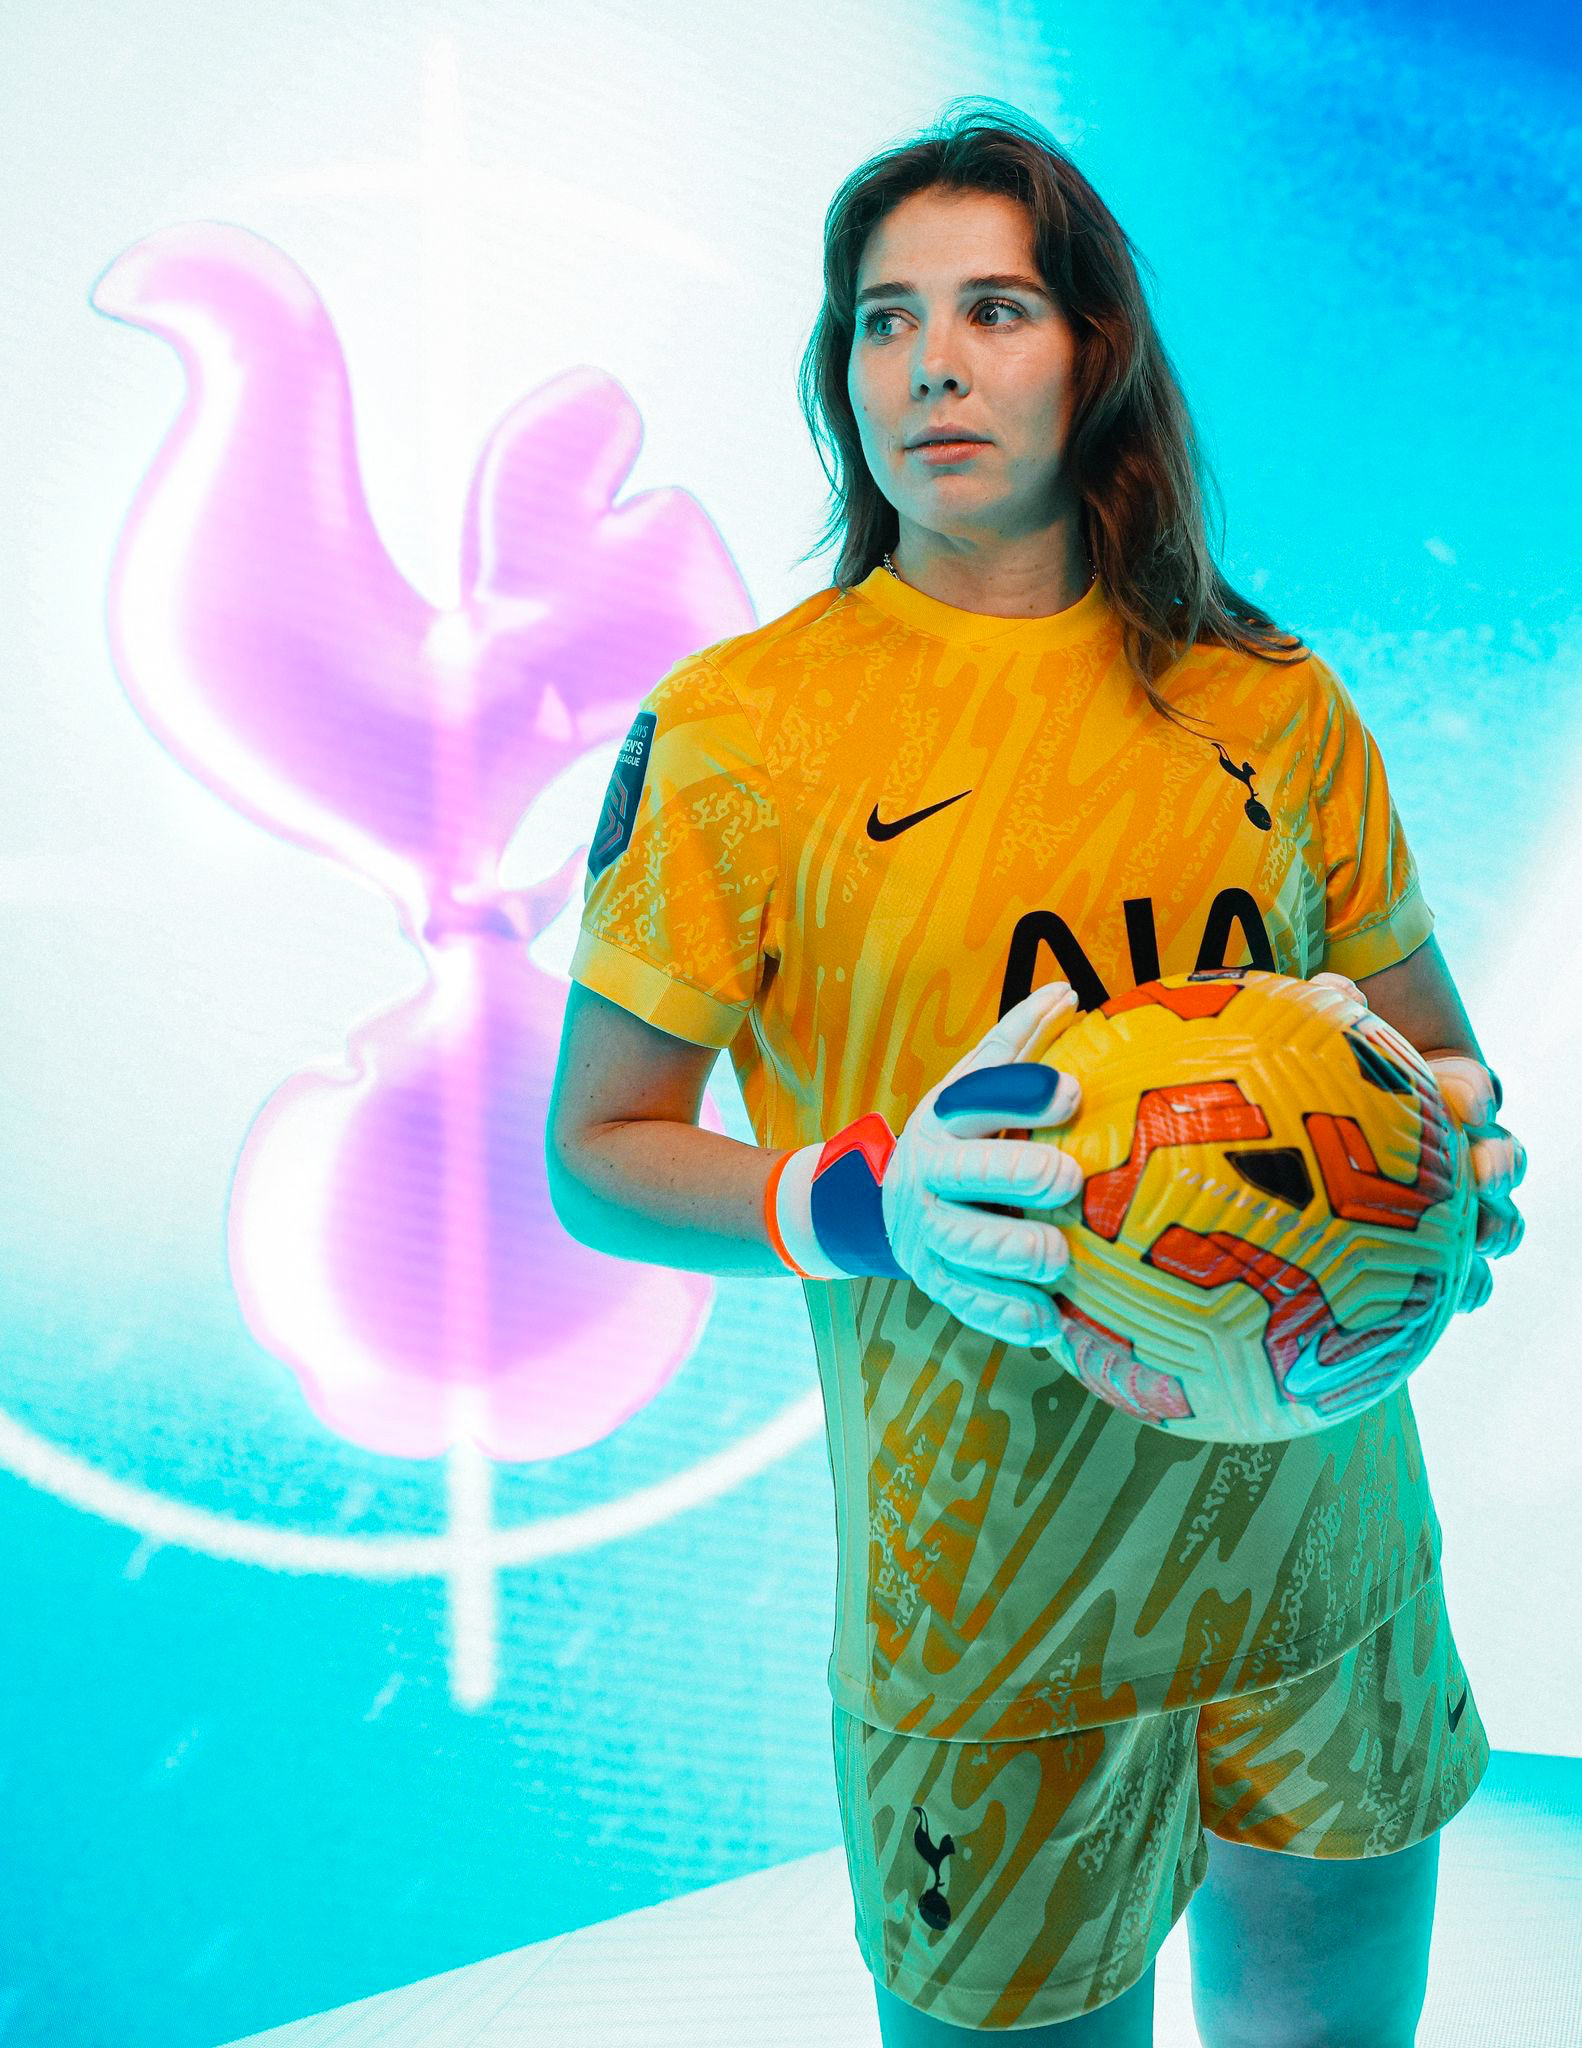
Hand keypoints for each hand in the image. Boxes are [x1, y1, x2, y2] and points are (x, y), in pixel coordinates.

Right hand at [880, 981, 1086, 1347]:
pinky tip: (1049, 1321)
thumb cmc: (956, 1139)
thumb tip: (1068, 991)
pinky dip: (1009, 1316)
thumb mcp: (969, 1087)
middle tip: (1069, 1181)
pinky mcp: (938, 1285)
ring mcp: (929, 1235)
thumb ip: (1017, 1044)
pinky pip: (971, 1305)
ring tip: (1060, 1257)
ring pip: (967, 1246)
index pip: (978, 1099)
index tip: (1073, 1094)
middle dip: (1019, 1176)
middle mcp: (928, 1177)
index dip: (1023, 1095)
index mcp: (943, 1123)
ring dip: (1016, 1252)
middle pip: (967, 1176)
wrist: (882, 1206)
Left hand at [1309, 974, 1524, 1314]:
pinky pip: (1465, 1275)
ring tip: (1478, 1237)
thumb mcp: (1327, 1046)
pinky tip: (1460, 1295)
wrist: (1313, 1142)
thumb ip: (1333, 1011)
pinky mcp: (1434, 1255)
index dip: (1475, 1092)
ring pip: (1497, 1218)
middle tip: (1479, 1169)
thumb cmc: (1327, 1086)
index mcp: (1444, 1096)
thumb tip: (1338, 991)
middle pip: (1502, 1157)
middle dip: (1499, 1161)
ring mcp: (1453, 1205)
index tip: (1466, 1097)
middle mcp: (1461, 1151)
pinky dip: (1471, 1284)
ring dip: (1495, 1226)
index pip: (1475, 1089)